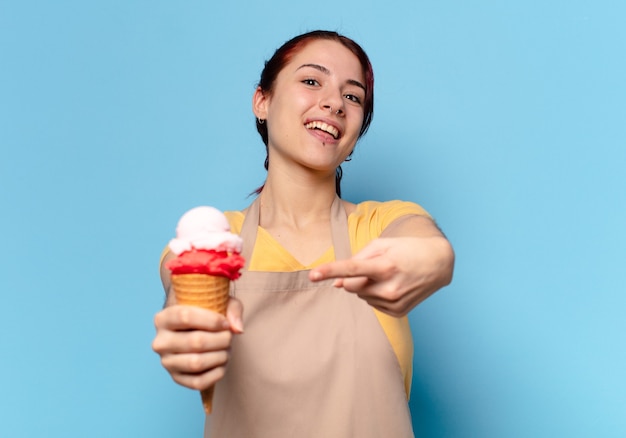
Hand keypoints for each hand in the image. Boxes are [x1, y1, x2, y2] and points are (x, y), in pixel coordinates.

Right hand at [152, 298, 243, 390]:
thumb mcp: (218, 301)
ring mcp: (167, 363)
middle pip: (195, 342)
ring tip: (227, 349)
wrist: (194, 331)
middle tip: (229, 337)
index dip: (212, 320)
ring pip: (197, 363)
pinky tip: (222, 362)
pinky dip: (217, 373)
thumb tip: (237, 329)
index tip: (225, 323)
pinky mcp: (177, 379)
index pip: (185, 317)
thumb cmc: (206, 314)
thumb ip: (232, 308)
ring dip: (220, 356)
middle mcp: (160, 342)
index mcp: (163, 318)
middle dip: (221, 340)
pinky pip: (199, 382)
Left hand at [309, 236, 453, 316]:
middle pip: (351, 286)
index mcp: (385, 266)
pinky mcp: (397, 312)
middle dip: (354, 278)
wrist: (439, 263)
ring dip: (366, 285)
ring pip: (361, 296)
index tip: (312, 275)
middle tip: (375, 267)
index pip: (351, 269)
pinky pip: (372, 304)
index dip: (330, 271)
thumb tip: (337, 284)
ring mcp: (394, 303)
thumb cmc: (406, 249)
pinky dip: (376, 295)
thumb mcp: (382, 244)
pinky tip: (392, 286)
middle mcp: (389, 287)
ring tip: (388, 275)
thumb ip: (356, 259)